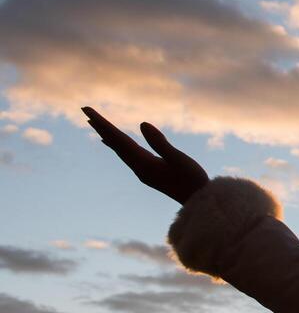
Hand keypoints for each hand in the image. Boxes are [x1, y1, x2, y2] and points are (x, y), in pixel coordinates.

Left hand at [82, 107, 209, 204]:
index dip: (102, 123)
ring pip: (119, 149)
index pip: (118, 139)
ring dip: (106, 135)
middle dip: (100, 126)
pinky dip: (116, 145)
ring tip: (93, 123)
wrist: (200, 202)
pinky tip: (112, 142)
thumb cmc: (193, 179)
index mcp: (142, 163)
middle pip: (114, 143)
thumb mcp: (178, 158)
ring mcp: (142, 171)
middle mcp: (138, 167)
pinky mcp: (148, 172)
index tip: (87, 110)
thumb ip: (160, 142)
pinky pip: (126, 154)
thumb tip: (141, 124)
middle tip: (84, 110)